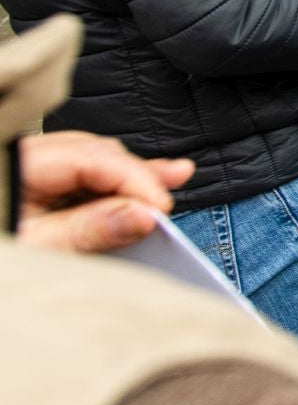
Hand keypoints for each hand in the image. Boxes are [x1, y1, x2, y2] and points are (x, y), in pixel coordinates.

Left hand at [15, 131, 194, 253]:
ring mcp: (33, 169)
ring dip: (129, 184)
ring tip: (167, 192)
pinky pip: (83, 179)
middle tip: (166, 206)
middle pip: (96, 156)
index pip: (92, 158)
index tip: (161, 208)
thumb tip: (144, 216)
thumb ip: (90, 230)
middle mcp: (28, 157)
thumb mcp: (37, 248)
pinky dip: (111, 191)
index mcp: (22, 163)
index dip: (134, 179)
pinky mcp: (38, 186)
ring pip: (94, 164)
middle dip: (135, 179)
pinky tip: (143, 192)